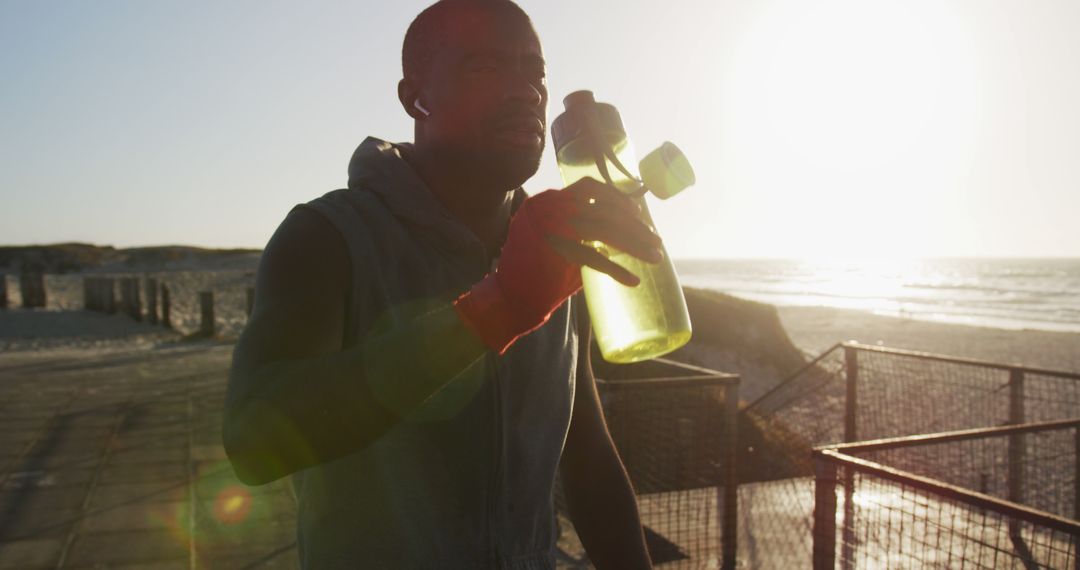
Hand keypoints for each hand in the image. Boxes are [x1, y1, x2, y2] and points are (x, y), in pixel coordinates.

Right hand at [453, 177, 662, 353]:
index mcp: (549, 200)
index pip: (590, 187)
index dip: (618, 198)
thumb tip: (628, 227)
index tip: (639, 213)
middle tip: (656, 242)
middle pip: (602, 210)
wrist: (510, 297)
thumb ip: (587, 228)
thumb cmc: (540, 269)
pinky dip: (615, 269)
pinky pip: (592, 258)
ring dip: (633, 245)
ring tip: (654, 257)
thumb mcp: (561, 239)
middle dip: (634, 227)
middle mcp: (548, 208)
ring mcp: (549, 228)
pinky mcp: (553, 253)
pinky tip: (633, 280)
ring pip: (602, 230)